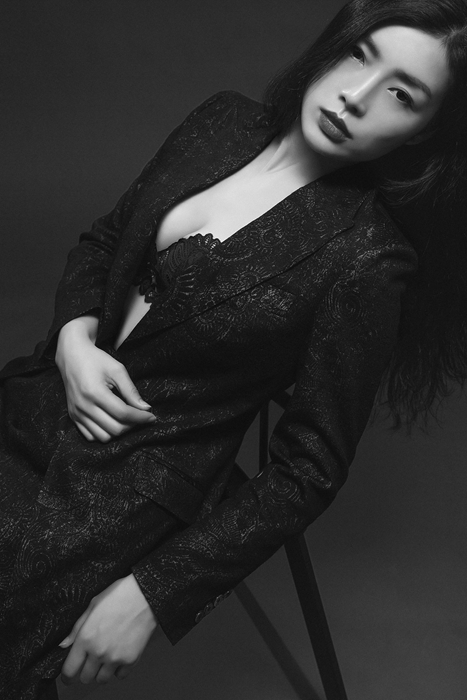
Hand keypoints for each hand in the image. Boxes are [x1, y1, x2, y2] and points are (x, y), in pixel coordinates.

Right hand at [56, 315, 155, 441]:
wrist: (72, 356)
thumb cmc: (96, 360)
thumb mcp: (117, 370)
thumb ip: (131, 391)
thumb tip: (146, 408)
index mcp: (95, 392)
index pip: (123, 413)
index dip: (141, 418)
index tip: (152, 417)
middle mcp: (83, 406)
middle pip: (115, 428)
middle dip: (132, 425)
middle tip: (140, 416)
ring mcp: (77, 413)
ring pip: (104, 437)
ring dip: (119, 431)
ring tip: (126, 419)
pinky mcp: (73, 417)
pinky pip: (91, 436)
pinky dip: (104, 433)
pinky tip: (112, 421)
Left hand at [59, 574, 156, 684]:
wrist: (144, 595)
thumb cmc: (119, 596)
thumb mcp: (92, 606)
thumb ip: (76, 628)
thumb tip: (64, 645)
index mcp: (86, 638)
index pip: (69, 670)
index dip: (67, 676)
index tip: (68, 675)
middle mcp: (99, 651)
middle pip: (85, 678)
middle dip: (85, 671)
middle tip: (89, 661)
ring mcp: (116, 657)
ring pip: (102, 679)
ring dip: (101, 672)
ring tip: (105, 658)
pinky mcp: (131, 659)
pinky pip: (120, 675)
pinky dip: (118, 669)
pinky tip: (119, 656)